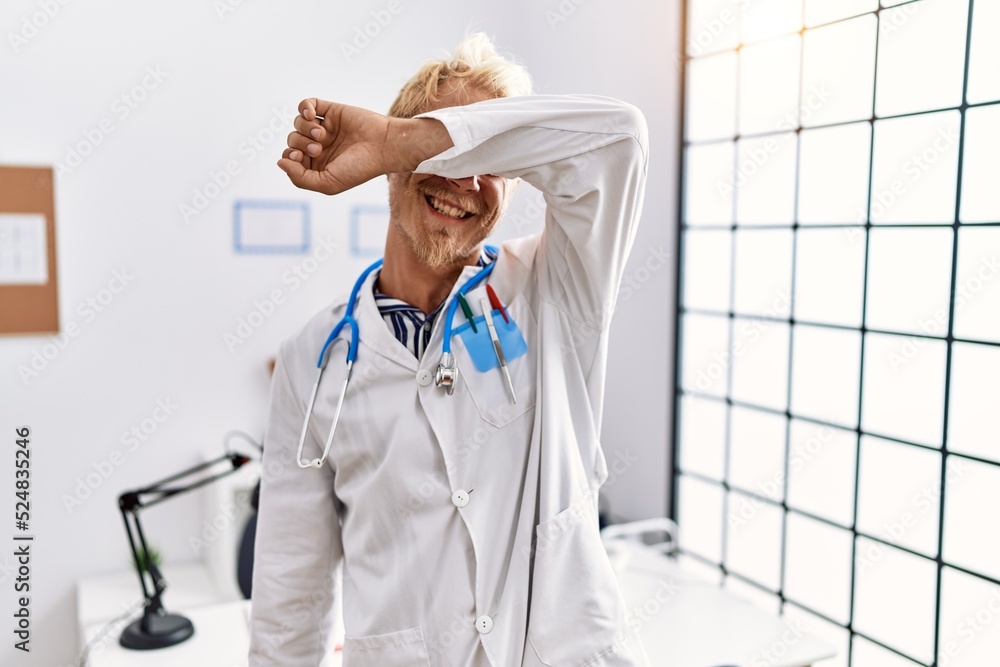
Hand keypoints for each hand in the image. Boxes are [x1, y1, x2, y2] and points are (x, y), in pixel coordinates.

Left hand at [278, 98, 452, 195]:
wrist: (383, 146)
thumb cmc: (359, 168)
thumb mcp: (328, 183)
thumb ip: (300, 178)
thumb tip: (280, 162)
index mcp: (317, 165)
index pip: (290, 158)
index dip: (291, 156)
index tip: (302, 158)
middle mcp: (319, 146)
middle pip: (292, 140)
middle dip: (300, 143)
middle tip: (318, 148)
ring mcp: (324, 127)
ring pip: (297, 123)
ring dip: (304, 128)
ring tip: (322, 134)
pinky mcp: (331, 111)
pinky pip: (306, 104)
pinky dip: (303, 108)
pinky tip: (311, 114)